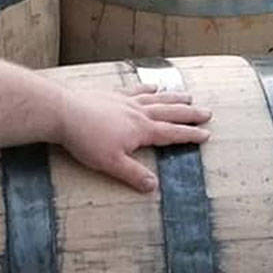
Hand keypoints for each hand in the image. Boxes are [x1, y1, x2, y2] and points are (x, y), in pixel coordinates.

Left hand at [59, 84, 210, 192]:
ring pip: (156, 99)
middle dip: (190, 115)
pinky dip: (147, 88)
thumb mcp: (112, 164)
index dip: (190, 135)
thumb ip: (134, 174)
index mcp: (142, 130)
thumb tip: (153, 186)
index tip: (206, 134)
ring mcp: (126, 101)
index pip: (172, 134)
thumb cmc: (87, 140)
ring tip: (188, 97)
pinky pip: (135, 90)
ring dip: (174, 98)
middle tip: (207, 113)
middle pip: (170, 113)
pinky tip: (153, 86)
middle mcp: (138, 113)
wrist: (64, 113)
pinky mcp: (112, 95)